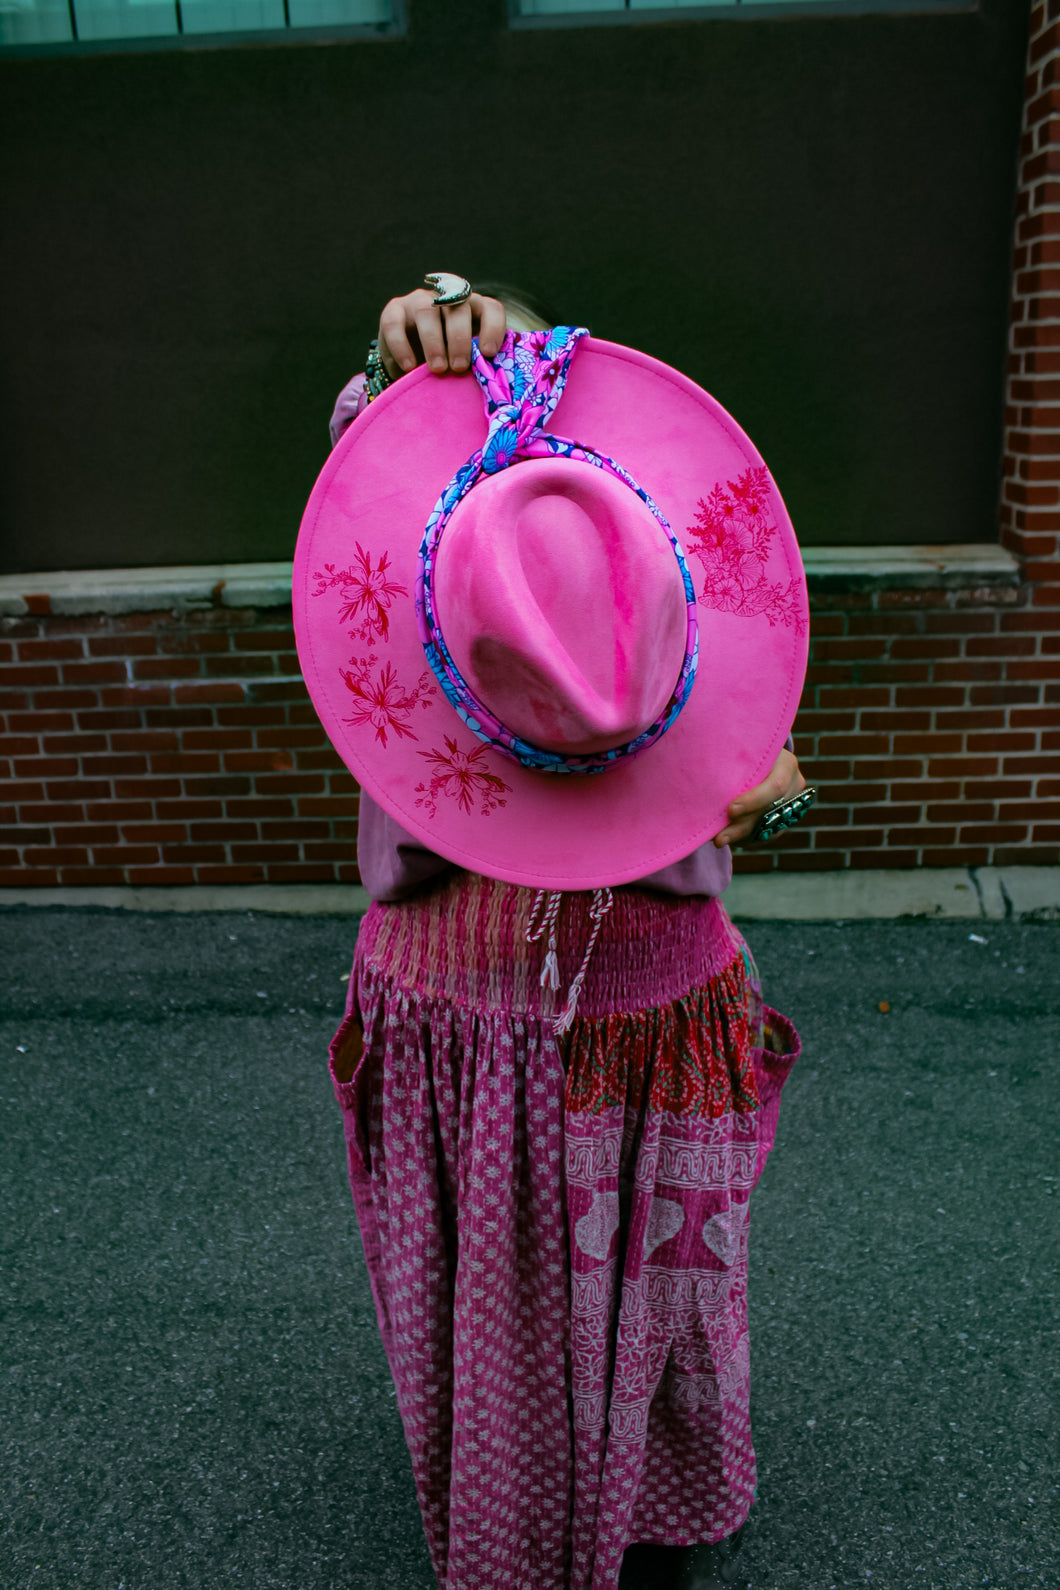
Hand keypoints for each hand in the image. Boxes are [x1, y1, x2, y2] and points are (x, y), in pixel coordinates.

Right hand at [377, 287, 508, 380]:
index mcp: (472, 310)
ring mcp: (419, 301)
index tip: (489, 353)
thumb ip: (474, 363)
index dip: (492, 327)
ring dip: (433, 342)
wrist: (408, 363)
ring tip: (438, 369)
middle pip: (458, 307)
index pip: (490, 308)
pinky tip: (409, 367)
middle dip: (460, 339)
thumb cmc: (444, 363)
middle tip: (459, 367)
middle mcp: (447, 299)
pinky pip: (395, 324)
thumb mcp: (462, 362)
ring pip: (427, 311)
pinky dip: (402, 347)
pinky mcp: (394, 310)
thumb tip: (487, 380)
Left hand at [713, 747, 805, 847]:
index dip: (754, 801)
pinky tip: (730, 839)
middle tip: (719, 838)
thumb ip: (731, 762)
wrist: (755, 755)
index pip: (776, 786)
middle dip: (743, 827)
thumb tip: (704, 779)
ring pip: (770, 827)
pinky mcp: (786, 817)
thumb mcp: (740, 750)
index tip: (730, 810)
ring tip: (719, 840)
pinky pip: (768, 834)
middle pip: (772, 812)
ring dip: (743, 836)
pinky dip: (748, 838)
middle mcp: (794, 784)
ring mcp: (792, 802)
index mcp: (786, 763)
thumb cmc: (741, 750)